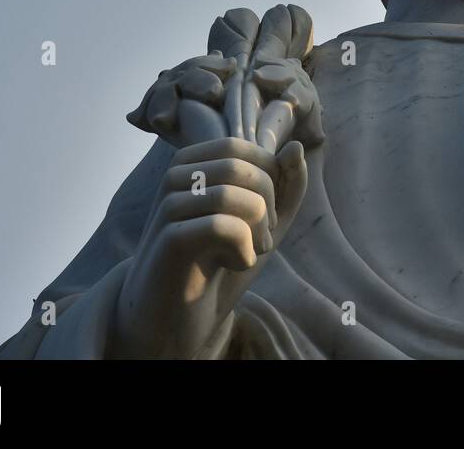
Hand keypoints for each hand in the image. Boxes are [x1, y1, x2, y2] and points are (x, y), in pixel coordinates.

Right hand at [111, 136, 307, 357]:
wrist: (175, 316)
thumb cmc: (220, 260)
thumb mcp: (266, 220)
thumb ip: (287, 183)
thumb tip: (295, 148)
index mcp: (192, 162)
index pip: (243, 148)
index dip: (269, 179)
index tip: (267, 215)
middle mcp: (174, 176)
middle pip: (243, 170)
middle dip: (268, 207)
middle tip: (262, 241)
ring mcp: (167, 206)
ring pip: (233, 196)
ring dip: (258, 232)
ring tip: (248, 254)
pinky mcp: (169, 238)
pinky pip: (222, 227)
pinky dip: (243, 251)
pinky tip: (234, 265)